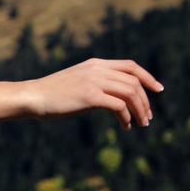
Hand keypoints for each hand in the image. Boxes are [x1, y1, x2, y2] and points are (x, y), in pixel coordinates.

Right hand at [28, 57, 162, 129]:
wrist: (32, 97)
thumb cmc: (51, 94)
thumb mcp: (76, 81)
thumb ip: (94, 82)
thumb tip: (112, 96)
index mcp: (95, 64)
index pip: (130, 66)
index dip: (148, 77)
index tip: (158, 89)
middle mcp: (96, 69)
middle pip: (134, 82)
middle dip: (145, 100)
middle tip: (148, 117)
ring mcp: (93, 81)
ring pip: (130, 93)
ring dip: (140, 110)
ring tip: (141, 123)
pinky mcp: (89, 96)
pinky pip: (118, 106)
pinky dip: (126, 117)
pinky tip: (125, 126)